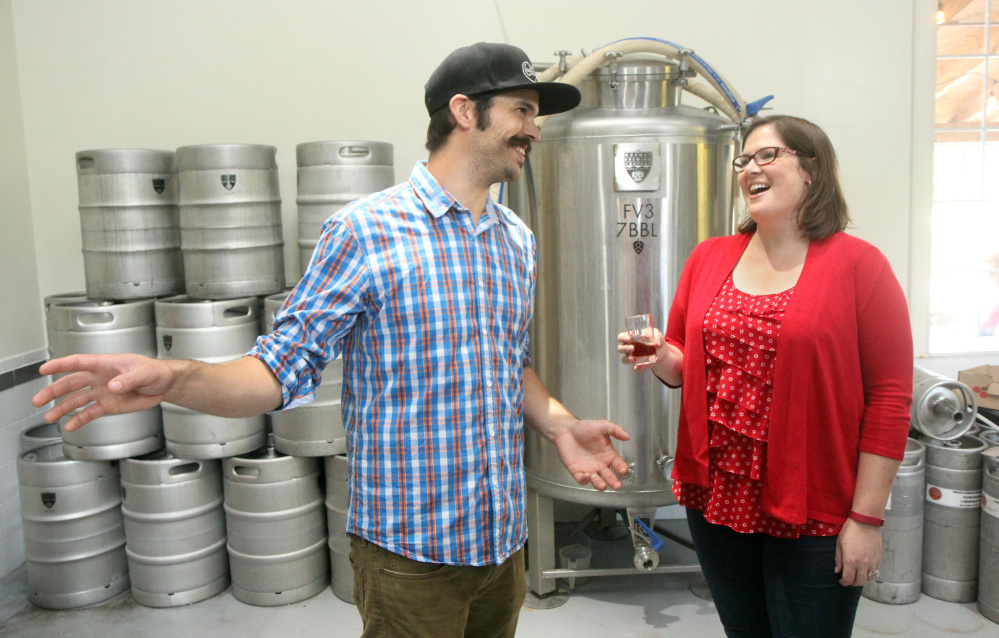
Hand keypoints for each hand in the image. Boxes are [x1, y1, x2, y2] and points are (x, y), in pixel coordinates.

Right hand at [32, 353, 174, 431]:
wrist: (165, 385)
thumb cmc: (155, 371)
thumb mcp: (144, 372)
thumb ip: (129, 379)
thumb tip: (112, 386)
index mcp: (106, 364)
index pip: (78, 362)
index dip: (60, 365)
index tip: (44, 369)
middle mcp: (100, 378)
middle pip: (71, 383)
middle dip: (53, 391)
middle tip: (38, 400)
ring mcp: (102, 392)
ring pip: (77, 400)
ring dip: (62, 408)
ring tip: (48, 417)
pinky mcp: (108, 405)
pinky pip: (90, 412)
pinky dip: (79, 419)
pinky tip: (69, 426)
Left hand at [553, 419, 630, 490]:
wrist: (567, 430)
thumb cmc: (585, 428)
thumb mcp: (602, 426)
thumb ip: (615, 430)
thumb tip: (627, 436)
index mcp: (608, 455)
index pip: (619, 465)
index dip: (622, 469)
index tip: (623, 471)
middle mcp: (600, 464)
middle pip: (610, 477)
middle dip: (614, 482)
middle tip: (617, 485)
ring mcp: (589, 469)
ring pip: (597, 481)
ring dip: (600, 484)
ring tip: (603, 485)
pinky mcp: (577, 471)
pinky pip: (582, 480)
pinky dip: (584, 480)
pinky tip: (586, 476)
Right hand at [615, 328, 664, 369]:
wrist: (662, 351)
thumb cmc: (655, 338)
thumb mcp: (656, 333)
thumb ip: (653, 335)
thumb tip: (651, 340)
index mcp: (630, 337)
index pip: (621, 337)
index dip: (622, 338)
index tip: (629, 338)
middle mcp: (629, 347)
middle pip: (620, 348)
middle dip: (624, 348)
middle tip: (632, 348)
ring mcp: (632, 357)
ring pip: (624, 359)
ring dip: (627, 359)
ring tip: (632, 358)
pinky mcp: (638, 364)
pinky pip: (635, 367)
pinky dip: (637, 367)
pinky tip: (641, 366)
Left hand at [834, 518, 881, 585]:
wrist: (865, 522)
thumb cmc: (850, 531)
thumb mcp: (839, 544)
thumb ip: (838, 559)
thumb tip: (837, 571)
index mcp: (851, 561)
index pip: (848, 580)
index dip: (844, 583)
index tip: (841, 581)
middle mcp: (863, 564)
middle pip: (860, 582)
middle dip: (852, 583)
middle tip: (849, 579)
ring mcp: (873, 562)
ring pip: (869, 579)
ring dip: (862, 579)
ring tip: (857, 574)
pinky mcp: (879, 559)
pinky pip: (876, 572)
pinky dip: (870, 573)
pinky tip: (865, 569)